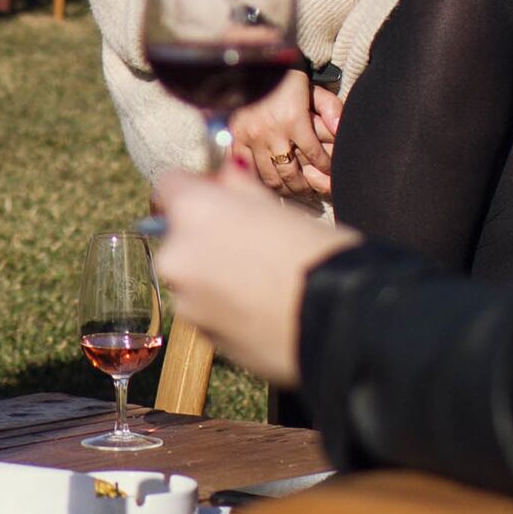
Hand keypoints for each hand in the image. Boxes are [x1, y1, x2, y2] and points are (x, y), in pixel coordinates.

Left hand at [149, 162, 356, 388]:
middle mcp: (178, 256)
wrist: (341, 323)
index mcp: (195, 212)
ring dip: (215, 275)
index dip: (197, 187)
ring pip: (192, 277)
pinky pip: (207, 311)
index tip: (220, 196)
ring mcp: (187, 302)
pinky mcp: (203, 337)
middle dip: (207, 236)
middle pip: (179, 236)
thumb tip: (225, 176)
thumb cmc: (318, 255)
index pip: (170, 184)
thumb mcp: (280, 208)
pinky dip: (226, 307)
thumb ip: (239, 188)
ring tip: (264, 282)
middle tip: (252, 242)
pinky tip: (264, 308)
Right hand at [228, 69, 333, 199]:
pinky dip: (255, 178)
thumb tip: (340, 130)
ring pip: (267, 176)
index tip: (332, 174)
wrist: (249, 62)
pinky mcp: (233, 137)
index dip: (326, 168)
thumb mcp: (311, 86)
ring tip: (291, 188)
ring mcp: (249, 137)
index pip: (315, 155)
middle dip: (304, 185)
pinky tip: (265, 181)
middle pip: (290, 173)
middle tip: (311, 189)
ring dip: (281, 186)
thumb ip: (330, 107)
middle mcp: (271, 133)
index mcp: (293, 120)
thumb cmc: (283, 74)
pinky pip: (244, 168)